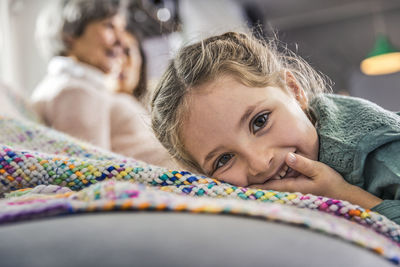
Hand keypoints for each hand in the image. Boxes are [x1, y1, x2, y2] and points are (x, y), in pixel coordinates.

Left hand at [251, 153, 381, 208]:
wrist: (344, 196)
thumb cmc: (331, 184)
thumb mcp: (318, 170)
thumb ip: (302, 164)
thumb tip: (287, 156)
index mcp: (292, 187)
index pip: (269, 187)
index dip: (254, 186)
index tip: (241, 185)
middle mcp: (290, 192)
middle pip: (268, 189)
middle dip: (254, 187)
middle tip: (238, 184)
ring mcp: (293, 193)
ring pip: (273, 189)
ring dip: (262, 186)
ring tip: (246, 183)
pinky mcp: (297, 191)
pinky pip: (281, 188)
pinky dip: (271, 185)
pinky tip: (265, 182)